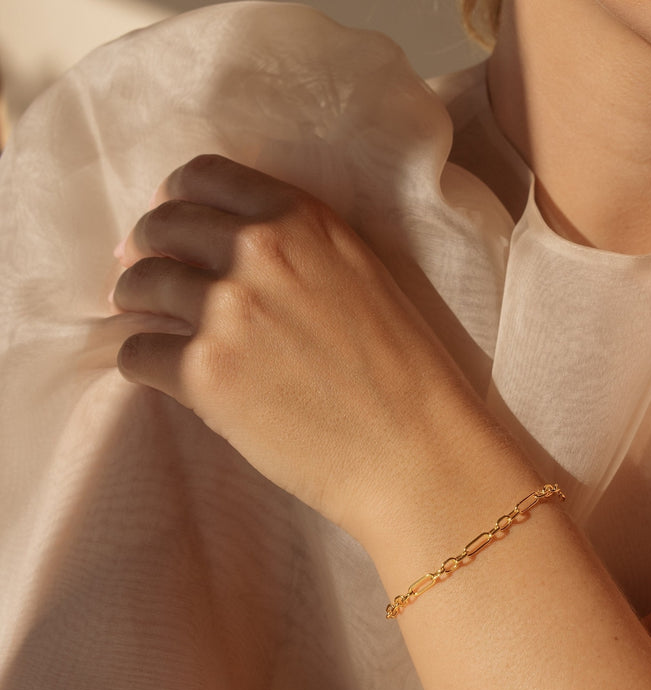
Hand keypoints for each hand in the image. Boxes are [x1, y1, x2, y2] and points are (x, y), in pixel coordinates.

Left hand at [112, 155, 491, 547]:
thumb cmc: (402, 375)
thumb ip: (297, 249)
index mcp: (301, 220)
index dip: (174, 202)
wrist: (415, 452)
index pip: (202, 177)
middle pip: (159, 228)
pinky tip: (166, 376)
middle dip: (144, 253)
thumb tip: (215, 250)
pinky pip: (136, 353)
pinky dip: (142, 364)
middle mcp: (257, 252)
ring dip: (136, 308)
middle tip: (146, 284)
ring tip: (153, 330)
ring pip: (137, 288)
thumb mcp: (362, 279)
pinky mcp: (204, 374)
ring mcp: (226, 311)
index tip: (168, 231)